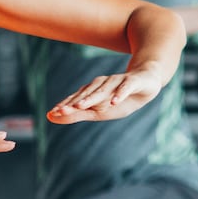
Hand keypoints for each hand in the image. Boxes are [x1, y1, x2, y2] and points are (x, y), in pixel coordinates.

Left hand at [46, 65, 164, 123]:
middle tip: (61, 111)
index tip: (52, 114)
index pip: (76, 99)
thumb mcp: (100, 111)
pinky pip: (125, 87)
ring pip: (103, 90)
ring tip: (81, 106)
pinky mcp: (133, 81)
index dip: (65, 106)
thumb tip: (50, 117)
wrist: (147, 82)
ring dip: (92, 98)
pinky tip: (114, 101)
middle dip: (74, 102)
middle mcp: (102, 84)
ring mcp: (117, 81)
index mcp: (92, 91)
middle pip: (87, 94)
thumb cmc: (120, 99)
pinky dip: (119, 94)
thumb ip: (77, 114)